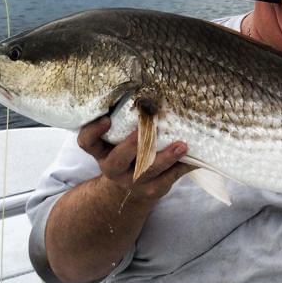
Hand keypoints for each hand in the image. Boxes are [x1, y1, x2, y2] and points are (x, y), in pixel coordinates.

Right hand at [78, 117, 192, 201]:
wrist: (128, 190)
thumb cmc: (126, 154)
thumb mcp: (117, 141)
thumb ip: (124, 124)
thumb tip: (149, 93)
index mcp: (102, 152)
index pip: (87, 143)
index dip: (93, 131)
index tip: (106, 119)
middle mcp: (113, 168)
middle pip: (118, 159)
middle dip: (133, 144)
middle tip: (148, 128)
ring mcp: (132, 181)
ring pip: (147, 172)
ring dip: (166, 157)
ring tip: (182, 145)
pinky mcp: (152, 190)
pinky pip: (168, 179)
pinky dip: (182, 167)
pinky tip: (194, 157)